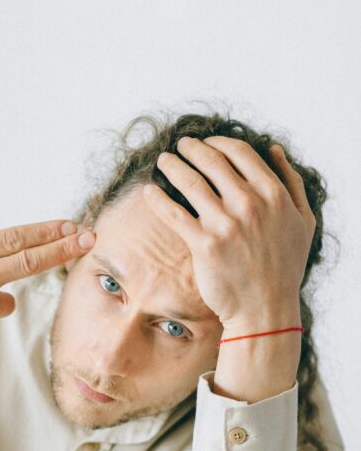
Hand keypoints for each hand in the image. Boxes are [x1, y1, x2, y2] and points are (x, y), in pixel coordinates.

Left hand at [142, 137, 315, 334]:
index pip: (240, 153)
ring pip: (191, 182)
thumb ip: (292, 183)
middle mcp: (249, 204)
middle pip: (213, 162)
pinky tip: (148, 191)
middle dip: (192, 149)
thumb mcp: (303, 221)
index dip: (219, 142)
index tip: (206, 142)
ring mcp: (225, 224)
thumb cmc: (285, 266)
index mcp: (273, 194)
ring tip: (163, 160)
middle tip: (180, 145)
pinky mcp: (204, 244)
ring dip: (173, 166)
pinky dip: (158, 199)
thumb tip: (275, 150)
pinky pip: (174, 214)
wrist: (265, 308)